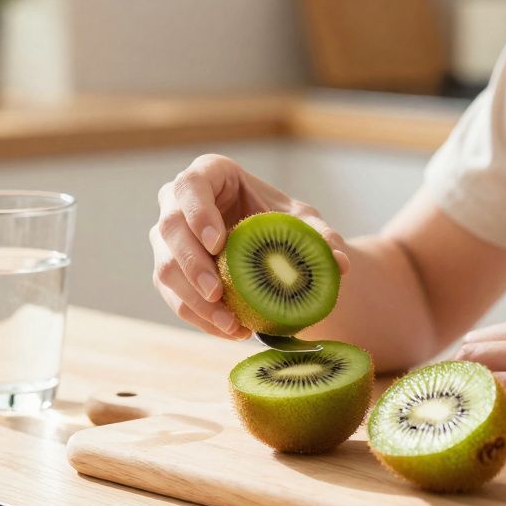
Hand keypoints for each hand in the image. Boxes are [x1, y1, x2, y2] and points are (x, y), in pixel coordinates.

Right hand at [151, 154, 349, 338]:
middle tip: (218, 294)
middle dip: (191, 265)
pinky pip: (173, 297)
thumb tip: (340, 263)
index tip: (218, 244)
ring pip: (165, 268)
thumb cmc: (279, 220)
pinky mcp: (168, 270)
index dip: (197, 214)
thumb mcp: (302, 221)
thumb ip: (319, 236)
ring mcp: (167, 238)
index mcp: (208, 174)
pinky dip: (199, 318)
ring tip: (232, 325)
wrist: (266, 243)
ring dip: (194, 301)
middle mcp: (176, 202)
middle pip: (170, 230)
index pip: (190, 186)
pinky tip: (230, 331)